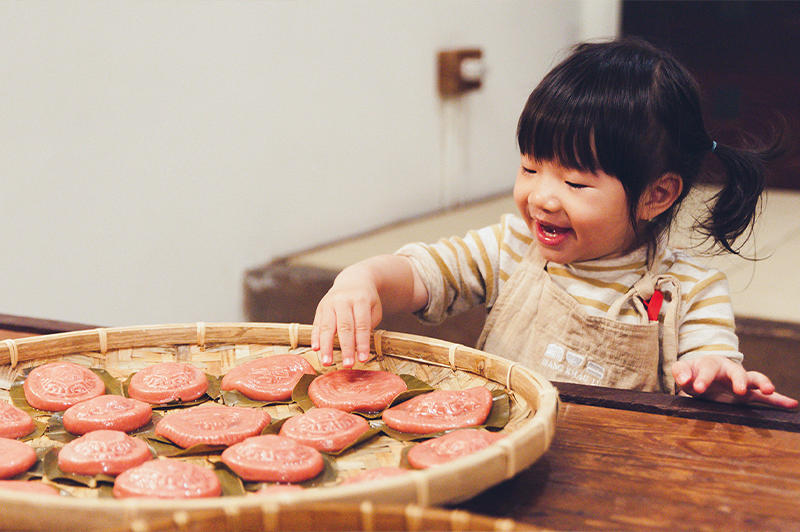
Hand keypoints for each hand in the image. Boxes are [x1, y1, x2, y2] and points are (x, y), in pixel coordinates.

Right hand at [311, 267, 382, 367]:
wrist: (354, 279)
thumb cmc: (366, 299)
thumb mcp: (374, 308)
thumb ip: (368, 324)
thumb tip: (357, 345)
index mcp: (361, 300)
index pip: (362, 325)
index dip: (362, 343)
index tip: (362, 359)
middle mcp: (343, 300)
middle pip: (344, 327)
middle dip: (346, 347)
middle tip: (347, 365)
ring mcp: (330, 303)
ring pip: (327, 326)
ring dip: (326, 346)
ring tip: (327, 362)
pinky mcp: (320, 307)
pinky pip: (317, 324)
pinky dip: (315, 337)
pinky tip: (316, 349)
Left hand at [672, 355, 797, 408]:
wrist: (701, 378)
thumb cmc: (691, 373)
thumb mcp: (683, 371)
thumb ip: (680, 372)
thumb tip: (684, 378)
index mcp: (712, 364)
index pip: (708, 369)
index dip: (702, 378)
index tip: (696, 387)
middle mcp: (730, 371)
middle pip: (737, 372)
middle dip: (739, 380)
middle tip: (739, 389)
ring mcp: (741, 382)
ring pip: (756, 379)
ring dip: (763, 384)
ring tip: (769, 391)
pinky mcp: (748, 395)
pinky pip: (766, 398)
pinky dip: (779, 400)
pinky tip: (791, 404)